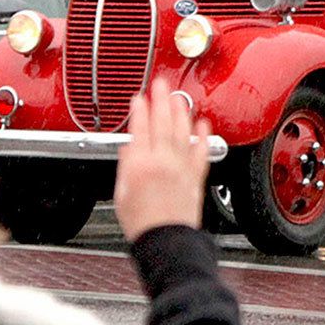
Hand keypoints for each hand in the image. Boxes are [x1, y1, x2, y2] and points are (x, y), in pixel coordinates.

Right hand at [114, 78, 211, 241]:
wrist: (164, 240)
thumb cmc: (141, 223)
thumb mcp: (121, 193)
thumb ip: (126, 166)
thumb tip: (128, 149)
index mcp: (140, 164)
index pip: (139, 128)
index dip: (139, 110)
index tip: (138, 98)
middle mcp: (162, 161)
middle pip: (162, 123)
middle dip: (161, 100)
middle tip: (161, 83)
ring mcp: (181, 167)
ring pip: (182, 132)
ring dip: (181, 112)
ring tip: (179, 97)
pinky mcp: (195, 177)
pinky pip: (201, 151)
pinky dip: (202, 136)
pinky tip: (203, 124)